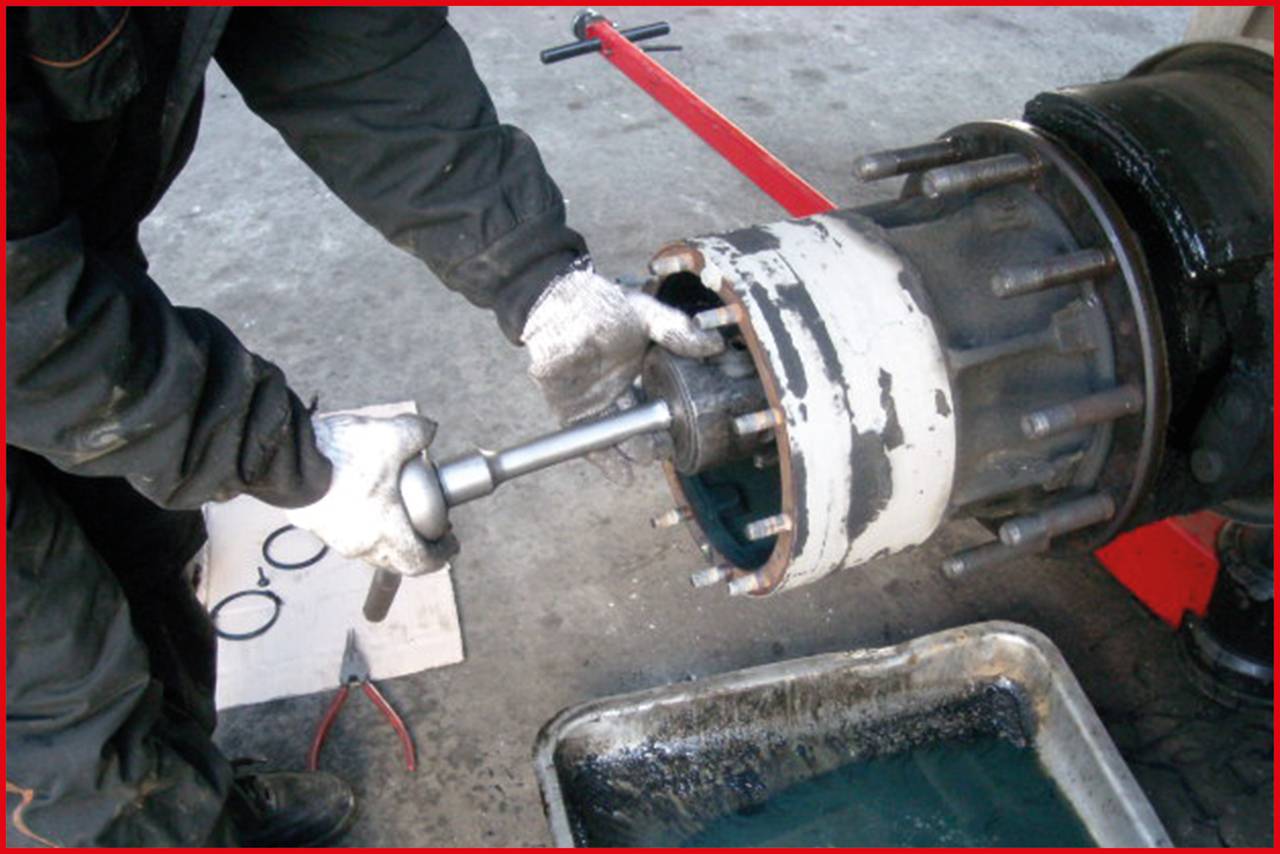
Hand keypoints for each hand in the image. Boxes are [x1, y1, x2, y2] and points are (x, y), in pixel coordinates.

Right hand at [286, 412, 457, 576]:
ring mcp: (335, 538)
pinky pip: (346, 533)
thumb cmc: (339, 455)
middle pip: (396, 558)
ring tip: (395, 509)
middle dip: (416, 546)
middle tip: (426, 528)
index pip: (421, 562)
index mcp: (386, 532)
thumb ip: (418, 432)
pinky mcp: (316, 526)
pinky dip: (361, 523)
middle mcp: (361, 544)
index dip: (441, 555)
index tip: (449, 544)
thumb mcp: (391, 435)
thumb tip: (429, 431)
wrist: (287, 456)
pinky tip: (363, 498)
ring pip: (370, 547)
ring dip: (387, 534)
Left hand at [521, 264, 723, 482]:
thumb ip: (677, 332)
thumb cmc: (602, 306)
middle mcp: (621, 394)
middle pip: (643, 428)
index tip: (688, 431)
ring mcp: (597, 406)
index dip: (675, 421)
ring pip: (620, 439)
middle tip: (666, 449)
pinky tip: (623, 475)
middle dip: (655, 443)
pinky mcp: (573, 414)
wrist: (557, 304)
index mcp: (641, 373)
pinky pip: (591, 443)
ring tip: (647, 459)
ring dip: (634, 454)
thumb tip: (714, 345)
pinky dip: (607, 460)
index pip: (663, 404)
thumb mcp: (647, 315)